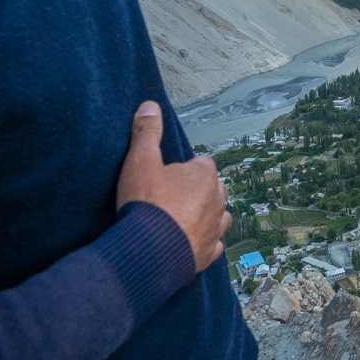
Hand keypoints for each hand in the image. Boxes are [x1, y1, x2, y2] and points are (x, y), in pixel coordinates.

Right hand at [115, 101, 230, 273]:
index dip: (184, 169)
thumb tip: (150, 106)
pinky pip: (213, 245)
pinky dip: (204, 242)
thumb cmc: (145, 204)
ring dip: (205, 215)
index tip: (167, 177)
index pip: (202, 163)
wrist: (147, 251)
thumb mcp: (140, 161)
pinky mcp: (209, 253)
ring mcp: (215, 228)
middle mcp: (217, 200)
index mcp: (204, 175)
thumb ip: (147, 132)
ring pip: (219, 215)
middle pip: (214, 188)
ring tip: (181, 218)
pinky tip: (189, 243)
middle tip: (171, 197)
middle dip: (198, 190)